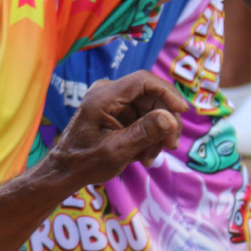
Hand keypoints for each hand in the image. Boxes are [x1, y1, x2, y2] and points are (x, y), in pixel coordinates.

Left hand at [47, 71, 187, 190]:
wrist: (67, 170)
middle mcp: (108, 93)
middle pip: (151, 96)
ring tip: (151, 157)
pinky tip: (145, 155)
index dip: (167, 93)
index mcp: (103, 97)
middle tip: (170, 146)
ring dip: (158, 132)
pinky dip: (149, 135)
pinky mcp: (117, 112)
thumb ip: (144, 133)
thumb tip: (170, 119)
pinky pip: (143, 117)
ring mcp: (113, 101)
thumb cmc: (85, 162)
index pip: (143, 81)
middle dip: (165, 121)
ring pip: (150, 108)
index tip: (183, 111)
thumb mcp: (117, 150)